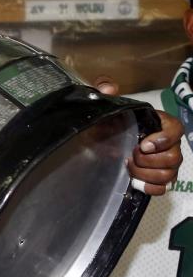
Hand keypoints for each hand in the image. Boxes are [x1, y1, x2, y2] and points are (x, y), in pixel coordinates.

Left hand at [94, 76, 182, 195]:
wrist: (99, 141)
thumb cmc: (109, 123)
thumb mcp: (105, 105)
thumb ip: (104, 91)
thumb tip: (109, 88)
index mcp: (161, 124)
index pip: (176, 130)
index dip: (163, 139)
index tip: (143, 145)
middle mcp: (169, 144)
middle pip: (174, 157)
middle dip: (149, 161)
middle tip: (130, 156)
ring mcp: (165, 164)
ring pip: (170, 174)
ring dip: (147, 174)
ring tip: (129, 167)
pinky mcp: (157, 179)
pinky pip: (163, 188)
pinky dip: (150, 187)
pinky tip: (136, 182)